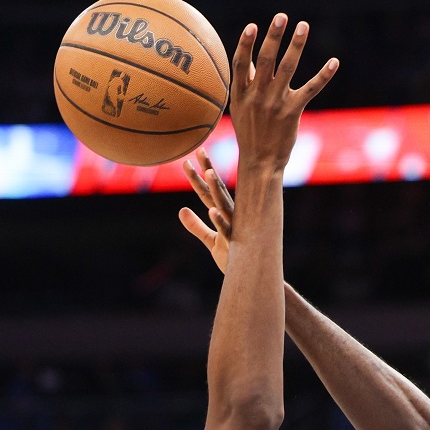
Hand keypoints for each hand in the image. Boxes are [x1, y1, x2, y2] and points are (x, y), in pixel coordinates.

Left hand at [179, 147, 235, 272]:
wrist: (248, 279)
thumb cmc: (232, 258)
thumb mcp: (210, 241)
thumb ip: (196, 226)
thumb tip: (181, 210)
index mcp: (222, 213)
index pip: (207, 191)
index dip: (198, 176)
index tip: (189, 159)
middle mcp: (230, 216)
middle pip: (216, 190)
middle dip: (208, 169)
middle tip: (200, 150)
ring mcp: (234, 228)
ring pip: (223, 205)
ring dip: (216, 189)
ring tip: (208, 173)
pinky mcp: (234, 243)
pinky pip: (226, 230)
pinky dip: (219, 221)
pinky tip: (211, 210)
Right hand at [228, 13, 336, 169]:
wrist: (260, 163)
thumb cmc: (250, 133)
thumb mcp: (239, 108)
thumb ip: (244, 82)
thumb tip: (248, 58)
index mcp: (240, 93)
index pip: (240, 63)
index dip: (246, 44)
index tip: (253, 26)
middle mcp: (257, 95)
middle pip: (265, 60)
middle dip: (273, 36)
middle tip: (282, 17)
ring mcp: (275, 103)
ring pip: (287, 68)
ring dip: (296, 45)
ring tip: (303, 25)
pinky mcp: (292, 112)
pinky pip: (310, 89)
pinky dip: (323, 74)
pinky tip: (334, 61)